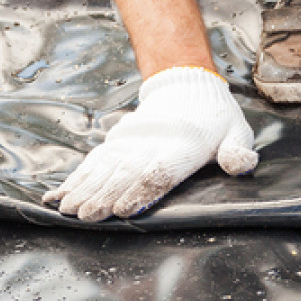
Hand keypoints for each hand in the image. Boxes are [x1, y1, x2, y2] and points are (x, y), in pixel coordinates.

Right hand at [44, 66, 256, 220]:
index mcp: (183, 147)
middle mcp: (152, 146)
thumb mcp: (236, 129)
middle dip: (104, 196)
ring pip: (104, 168)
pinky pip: (94, 162)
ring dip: (84, 189)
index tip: (124, 210)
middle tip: (86, 216)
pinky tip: (58, 196)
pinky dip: (75, 179)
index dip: (141, 191)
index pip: (160, 172)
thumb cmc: (215, 117)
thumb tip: (242, 164)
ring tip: (67, 209)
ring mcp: (131, 144)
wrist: (187, 84)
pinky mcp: (117, 143)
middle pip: (125, 173)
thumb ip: (237, 149)